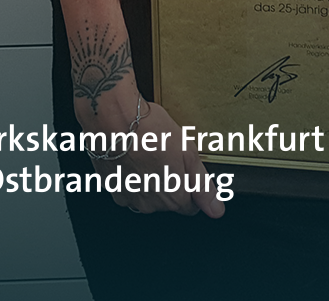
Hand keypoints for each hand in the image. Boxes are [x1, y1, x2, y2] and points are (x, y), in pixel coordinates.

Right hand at [76, 83, 224, 218]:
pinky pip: (128, 188)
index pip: (190, 206)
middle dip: (170, 181)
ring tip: (148, 153)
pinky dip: (131, 177)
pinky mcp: (112, 189)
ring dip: (149, 179)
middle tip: (167, 154)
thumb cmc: (149, 130)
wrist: (113, 119)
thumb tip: (216, 209)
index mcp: (173, 197)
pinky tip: (133, 156)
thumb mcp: (188, 152)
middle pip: (168, 200)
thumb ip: (203, 186)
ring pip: (147, 195)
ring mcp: (130, 198)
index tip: (186, 169)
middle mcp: (151, 205)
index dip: (191, 187)